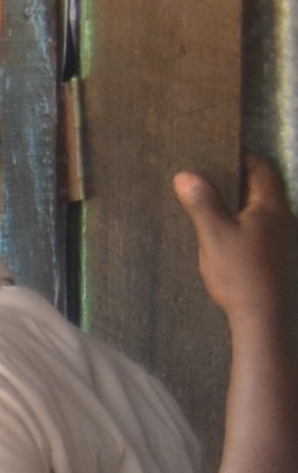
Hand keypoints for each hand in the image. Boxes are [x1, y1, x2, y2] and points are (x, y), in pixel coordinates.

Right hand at [177, 159, 296, 330]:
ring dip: (244, 205)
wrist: (265, 316)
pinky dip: (248, 224)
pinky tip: (230, 239)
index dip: (244, 158)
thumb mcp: (214, 236)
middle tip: (212, 180)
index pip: (263, 168)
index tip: (221, 155)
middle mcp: (285, 218)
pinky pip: (265, 230)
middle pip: (266, 188)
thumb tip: (185, 174)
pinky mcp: (281, 257)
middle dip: (241, 181)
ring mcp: (286, 239)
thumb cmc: (240, 273)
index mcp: (271, 206)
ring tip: (215, 209)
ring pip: (266, 210)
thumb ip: (202, 203)